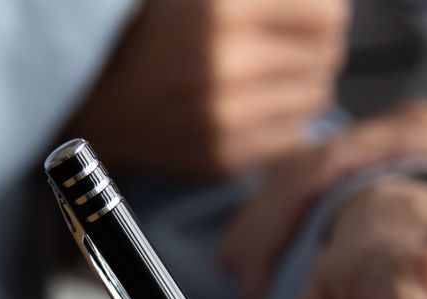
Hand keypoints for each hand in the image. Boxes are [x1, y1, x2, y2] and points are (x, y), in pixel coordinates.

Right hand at [64, 0, 347, 179]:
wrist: (93, 94)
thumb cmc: (153, 29)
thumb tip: (334, 8)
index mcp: (224, 7)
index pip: (330, 14)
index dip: (325, 11)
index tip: (309, 13)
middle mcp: (227, 62)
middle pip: (328, 55)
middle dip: (315, 46)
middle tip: (283, 43)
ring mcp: (226, 117)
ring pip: (317, 97)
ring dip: (303, 82)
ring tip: (267, 73)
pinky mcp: (223, 157)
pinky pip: (295, 136)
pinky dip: (285, 119)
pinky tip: (254, 105)